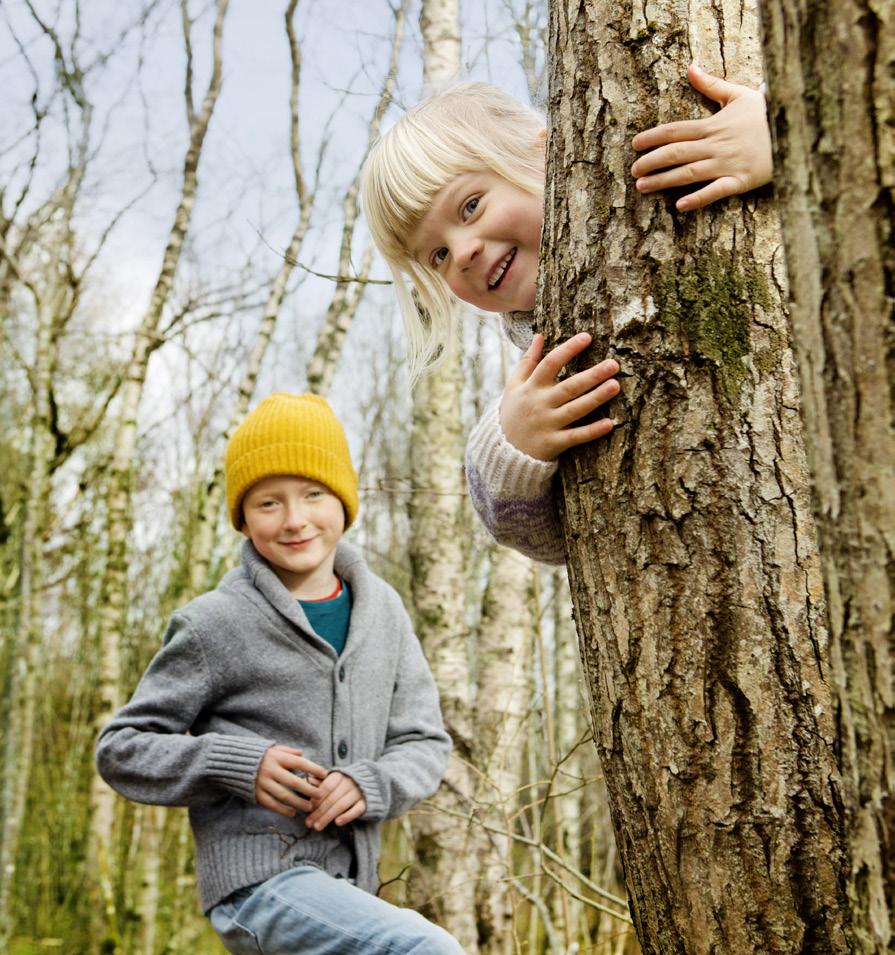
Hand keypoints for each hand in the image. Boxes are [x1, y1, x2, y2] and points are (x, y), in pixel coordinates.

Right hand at [255, 745, 325, 817]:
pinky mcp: (257, 794)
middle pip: (293, 782)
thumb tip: (303, 753)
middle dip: (308, 789)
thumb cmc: (261, 756)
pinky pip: (272, 804)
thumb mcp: (275, 749)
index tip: (324, 774)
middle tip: (320, 795)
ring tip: (309, 807)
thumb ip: (289, 752)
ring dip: (298, 802)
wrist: (235, 762)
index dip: (313, 768)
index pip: (299, 763)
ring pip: (284, 795)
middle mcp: (271, 770)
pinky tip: (293, 813)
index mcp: (278, 757)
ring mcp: (263, 783)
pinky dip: (283, 810)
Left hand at [304, 771, 366, 830]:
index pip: (326, 787)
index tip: (308, 809)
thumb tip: (306, 781)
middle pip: (332, 798)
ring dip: (327, 817)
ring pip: (341, 805)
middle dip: (319, 812)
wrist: (369, 781)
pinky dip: (347, 816)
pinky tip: (337, 823)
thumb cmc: (343, 783)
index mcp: (339, 775)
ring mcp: (358, 792)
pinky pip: (357, 810)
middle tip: (308, 823)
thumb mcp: (333, 779)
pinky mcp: (366, 802)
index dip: (317, 798)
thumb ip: (320, 782)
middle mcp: (349, 782)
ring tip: (317, 827)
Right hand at [500, 333, 619, 461]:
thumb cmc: (514, 411)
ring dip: (596, 398)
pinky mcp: (553, 443)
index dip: (568, 349)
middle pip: (569, 387)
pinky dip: (592, 431)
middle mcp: (540, 404)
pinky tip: (610, 423)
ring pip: (575, 410)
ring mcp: (547, 424)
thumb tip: (539, 336)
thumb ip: (527, 361)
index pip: (550, 363)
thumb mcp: (514, 385)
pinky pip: (575, 437)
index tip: (587, 337)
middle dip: (592, 375)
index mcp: (531, 387)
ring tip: (615, 385)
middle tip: (613, 364)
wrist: (503, 449)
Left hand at [631, 64, 771, 210]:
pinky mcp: (740, 181)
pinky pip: (715, 191)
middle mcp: (715, 145)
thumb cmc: (766, 113)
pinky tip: (680, 206)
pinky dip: (698, 199)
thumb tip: (690, 68)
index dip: (653, 137)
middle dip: (652, 161)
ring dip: (664, 180)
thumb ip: (711, 85)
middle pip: (676, 152)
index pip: (675, 130)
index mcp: (712, 125)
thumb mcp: (738, 95)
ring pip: (688, 173)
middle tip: (633, 170)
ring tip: (643, 187)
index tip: (635, 144)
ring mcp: (727, 163)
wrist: (797, 127)